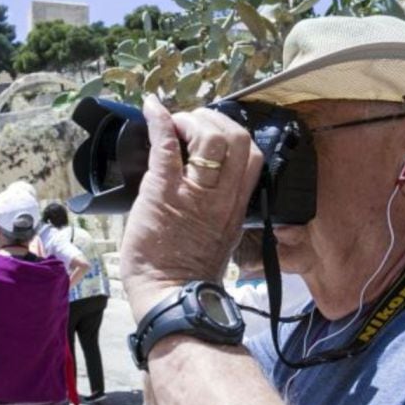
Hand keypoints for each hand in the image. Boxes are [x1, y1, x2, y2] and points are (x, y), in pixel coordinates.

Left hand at [120, 95, 263, 322]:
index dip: (232, 135)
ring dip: (191, 121)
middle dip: (214, 121)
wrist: (168, 296)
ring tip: (175, 126)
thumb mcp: (220, 235)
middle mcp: (223, 196)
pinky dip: (159, 121)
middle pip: (238, 140)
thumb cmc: (187, 271)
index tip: (209, 135)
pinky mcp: (164, 193)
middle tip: (190, 126)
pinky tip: (151, 108)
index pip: (253, 156)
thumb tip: (204, 182)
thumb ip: (219, 206)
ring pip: (212, 139)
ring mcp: (196, 194)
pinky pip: (167, 148)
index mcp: (236, 205)